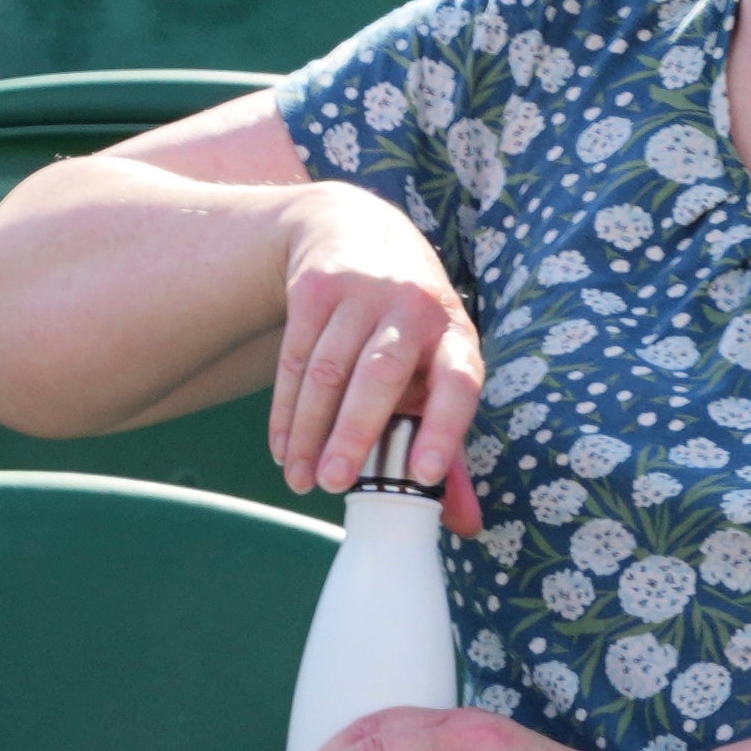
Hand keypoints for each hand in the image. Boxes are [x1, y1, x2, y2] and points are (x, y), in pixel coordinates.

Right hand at [273, 181, 489, 514]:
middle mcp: (413, 306)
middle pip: (380, 376)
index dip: (442, 429)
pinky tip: (284, 447)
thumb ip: (448, 441)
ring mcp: (362, 291)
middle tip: (334, 485)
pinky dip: (286, 409)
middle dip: (354, 434)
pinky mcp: (315, 287)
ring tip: (302, 479)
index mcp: (454, 334)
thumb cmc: (406, 322)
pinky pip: (294, 358)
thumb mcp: (435, 365)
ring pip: (328, 372)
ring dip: (310, 431)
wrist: (353, 227)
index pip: (458, 383)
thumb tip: (465, 524)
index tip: (423, 476)